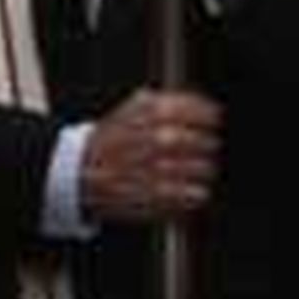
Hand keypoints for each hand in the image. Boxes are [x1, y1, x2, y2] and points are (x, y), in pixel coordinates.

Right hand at [79, 86, 222, 221]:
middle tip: (209, 145)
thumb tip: (201, 102)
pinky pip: (193, 195)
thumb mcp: (132, 106)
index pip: (200, 111)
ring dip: (205, 169)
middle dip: (209, 144)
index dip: (210, 115)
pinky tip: (193, 189)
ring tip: (201, 169)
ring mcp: (159, 169)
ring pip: (203, 169)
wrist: (83, 170)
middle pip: (205, 141)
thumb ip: (166, 100)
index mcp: (153, 113)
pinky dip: (196, 193)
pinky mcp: (159, 198)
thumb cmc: (111, 138)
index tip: (215, 119)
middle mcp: (158, 139)